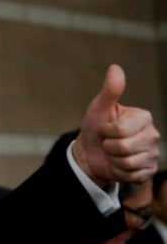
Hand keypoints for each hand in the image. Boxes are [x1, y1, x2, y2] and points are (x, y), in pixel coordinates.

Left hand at [73, 64, 159, 185]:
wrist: (91, 151)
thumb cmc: (95, 126)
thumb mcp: (99, 108)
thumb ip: (110, 90)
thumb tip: (115, 67)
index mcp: (144, 117)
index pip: (122, 130)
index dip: (107, 131)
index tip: (105, 128)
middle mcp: (153, 135)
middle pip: (125, 148)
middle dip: (109, 147)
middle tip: (108, 142)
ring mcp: (152, 154)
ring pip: (128, 163)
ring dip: (113, 160)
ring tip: (112, 153)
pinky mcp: (148, 171)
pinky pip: (132, 176)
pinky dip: (119, 172)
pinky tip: (118, 164)